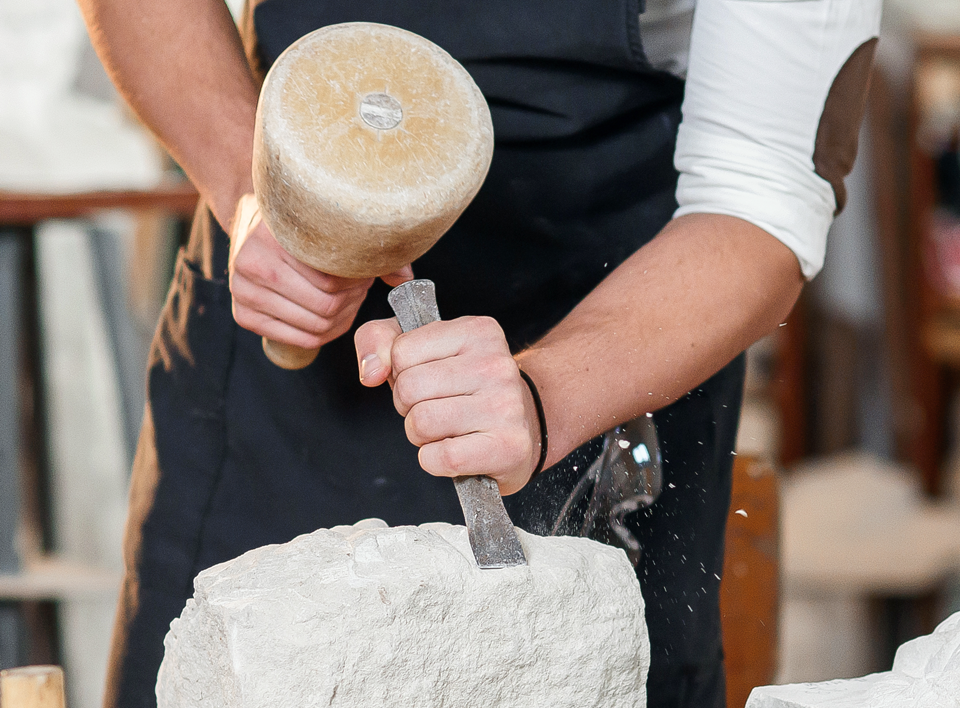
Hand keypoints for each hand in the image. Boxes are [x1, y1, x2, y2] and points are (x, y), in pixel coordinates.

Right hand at [228, 194, 411, 347]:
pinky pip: (301, 340)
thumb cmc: (302, 227)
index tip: (362, 272)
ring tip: (347, 299)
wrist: (256, 228)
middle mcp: (249, 264)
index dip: (355, 281)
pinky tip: (332, 315)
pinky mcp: (243, 316)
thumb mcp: (330, 225)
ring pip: (315, 326)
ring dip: (341, 317)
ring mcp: (243, 293)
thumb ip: (372, 249)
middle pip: (324, 305)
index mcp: (270, 237)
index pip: (330, 278)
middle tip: (358, 288)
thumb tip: (405, 279)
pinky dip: (324, 334)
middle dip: (350, 300)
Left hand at [354, 315, 541, 494]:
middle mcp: (496, 363)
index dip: (401, 373)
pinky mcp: (508, 447)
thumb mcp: (421, 347)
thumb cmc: (463, 386)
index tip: (429, 379)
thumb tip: (371, 371)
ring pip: (420, 423)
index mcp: (477, 330)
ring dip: (421, 435)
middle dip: (410, 406)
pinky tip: (457, 449)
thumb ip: (378, 340)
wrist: (523, 426)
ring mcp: (506, 405)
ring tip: (448, 428)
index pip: (401, 351)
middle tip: (438, 408)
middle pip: (408, 389)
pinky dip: (434, 461)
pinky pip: (439, 458)